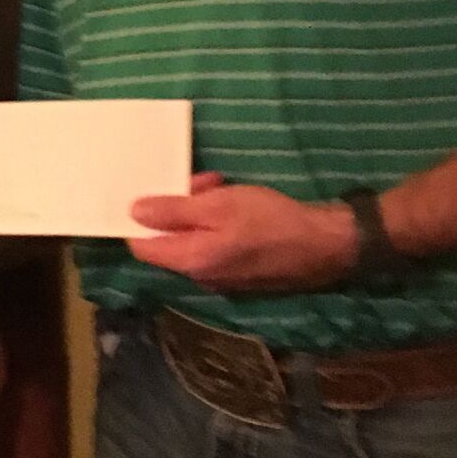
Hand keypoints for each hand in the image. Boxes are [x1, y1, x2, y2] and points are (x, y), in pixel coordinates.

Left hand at [127, 181, 356, 292]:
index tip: (152, 188)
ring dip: (198, 209)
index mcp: (190, 261)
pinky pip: (213, 245)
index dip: (139, 218)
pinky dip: (215, 222)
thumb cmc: (268, 220)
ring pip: (192, 239)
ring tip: (220, 184)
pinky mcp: (240, 272)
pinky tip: (235, 201)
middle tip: (202, 180)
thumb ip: (174, 210)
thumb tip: (133, 212)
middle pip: (168, 240)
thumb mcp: (218, 205)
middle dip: (176, 204)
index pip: (141, 246)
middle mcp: (200, 276)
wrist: (323, 245)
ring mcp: (221, 277)